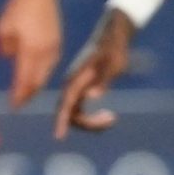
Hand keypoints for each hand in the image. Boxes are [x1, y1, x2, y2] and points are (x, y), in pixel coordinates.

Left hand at [0, 0, 62, 107]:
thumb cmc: (18, 8)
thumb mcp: (3, 29)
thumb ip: (6, 47)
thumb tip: (10, 56)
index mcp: (31, 52)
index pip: (24, 80)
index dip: (19, 94)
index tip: (13, 106)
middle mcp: (46, 53)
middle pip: (38, 80)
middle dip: (28, 93)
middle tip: (19, 102)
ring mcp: (54, 48)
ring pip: (46, 73)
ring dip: (36, 84)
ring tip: (27, 91)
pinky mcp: (58, 41)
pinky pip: (51, 64)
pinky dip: (42, 73)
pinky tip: (37, 72)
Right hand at [52, 10, 133, 137]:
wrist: (113, 38)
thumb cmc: (113, 50)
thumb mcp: (112, 64)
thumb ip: (102, 80)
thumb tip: (91, 96)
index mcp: (75, 81)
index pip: (64, 105)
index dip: (61, 121)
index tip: (59, 136)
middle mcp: (72, 87)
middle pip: (70, 114)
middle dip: (88, 123)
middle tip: (112, 119)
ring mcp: (76, 89)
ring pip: (76, 115)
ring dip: (92, 122)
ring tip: (112, 118)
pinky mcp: (82, 90)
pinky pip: (81, 111)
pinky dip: (93, 118)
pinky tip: (109, 116)